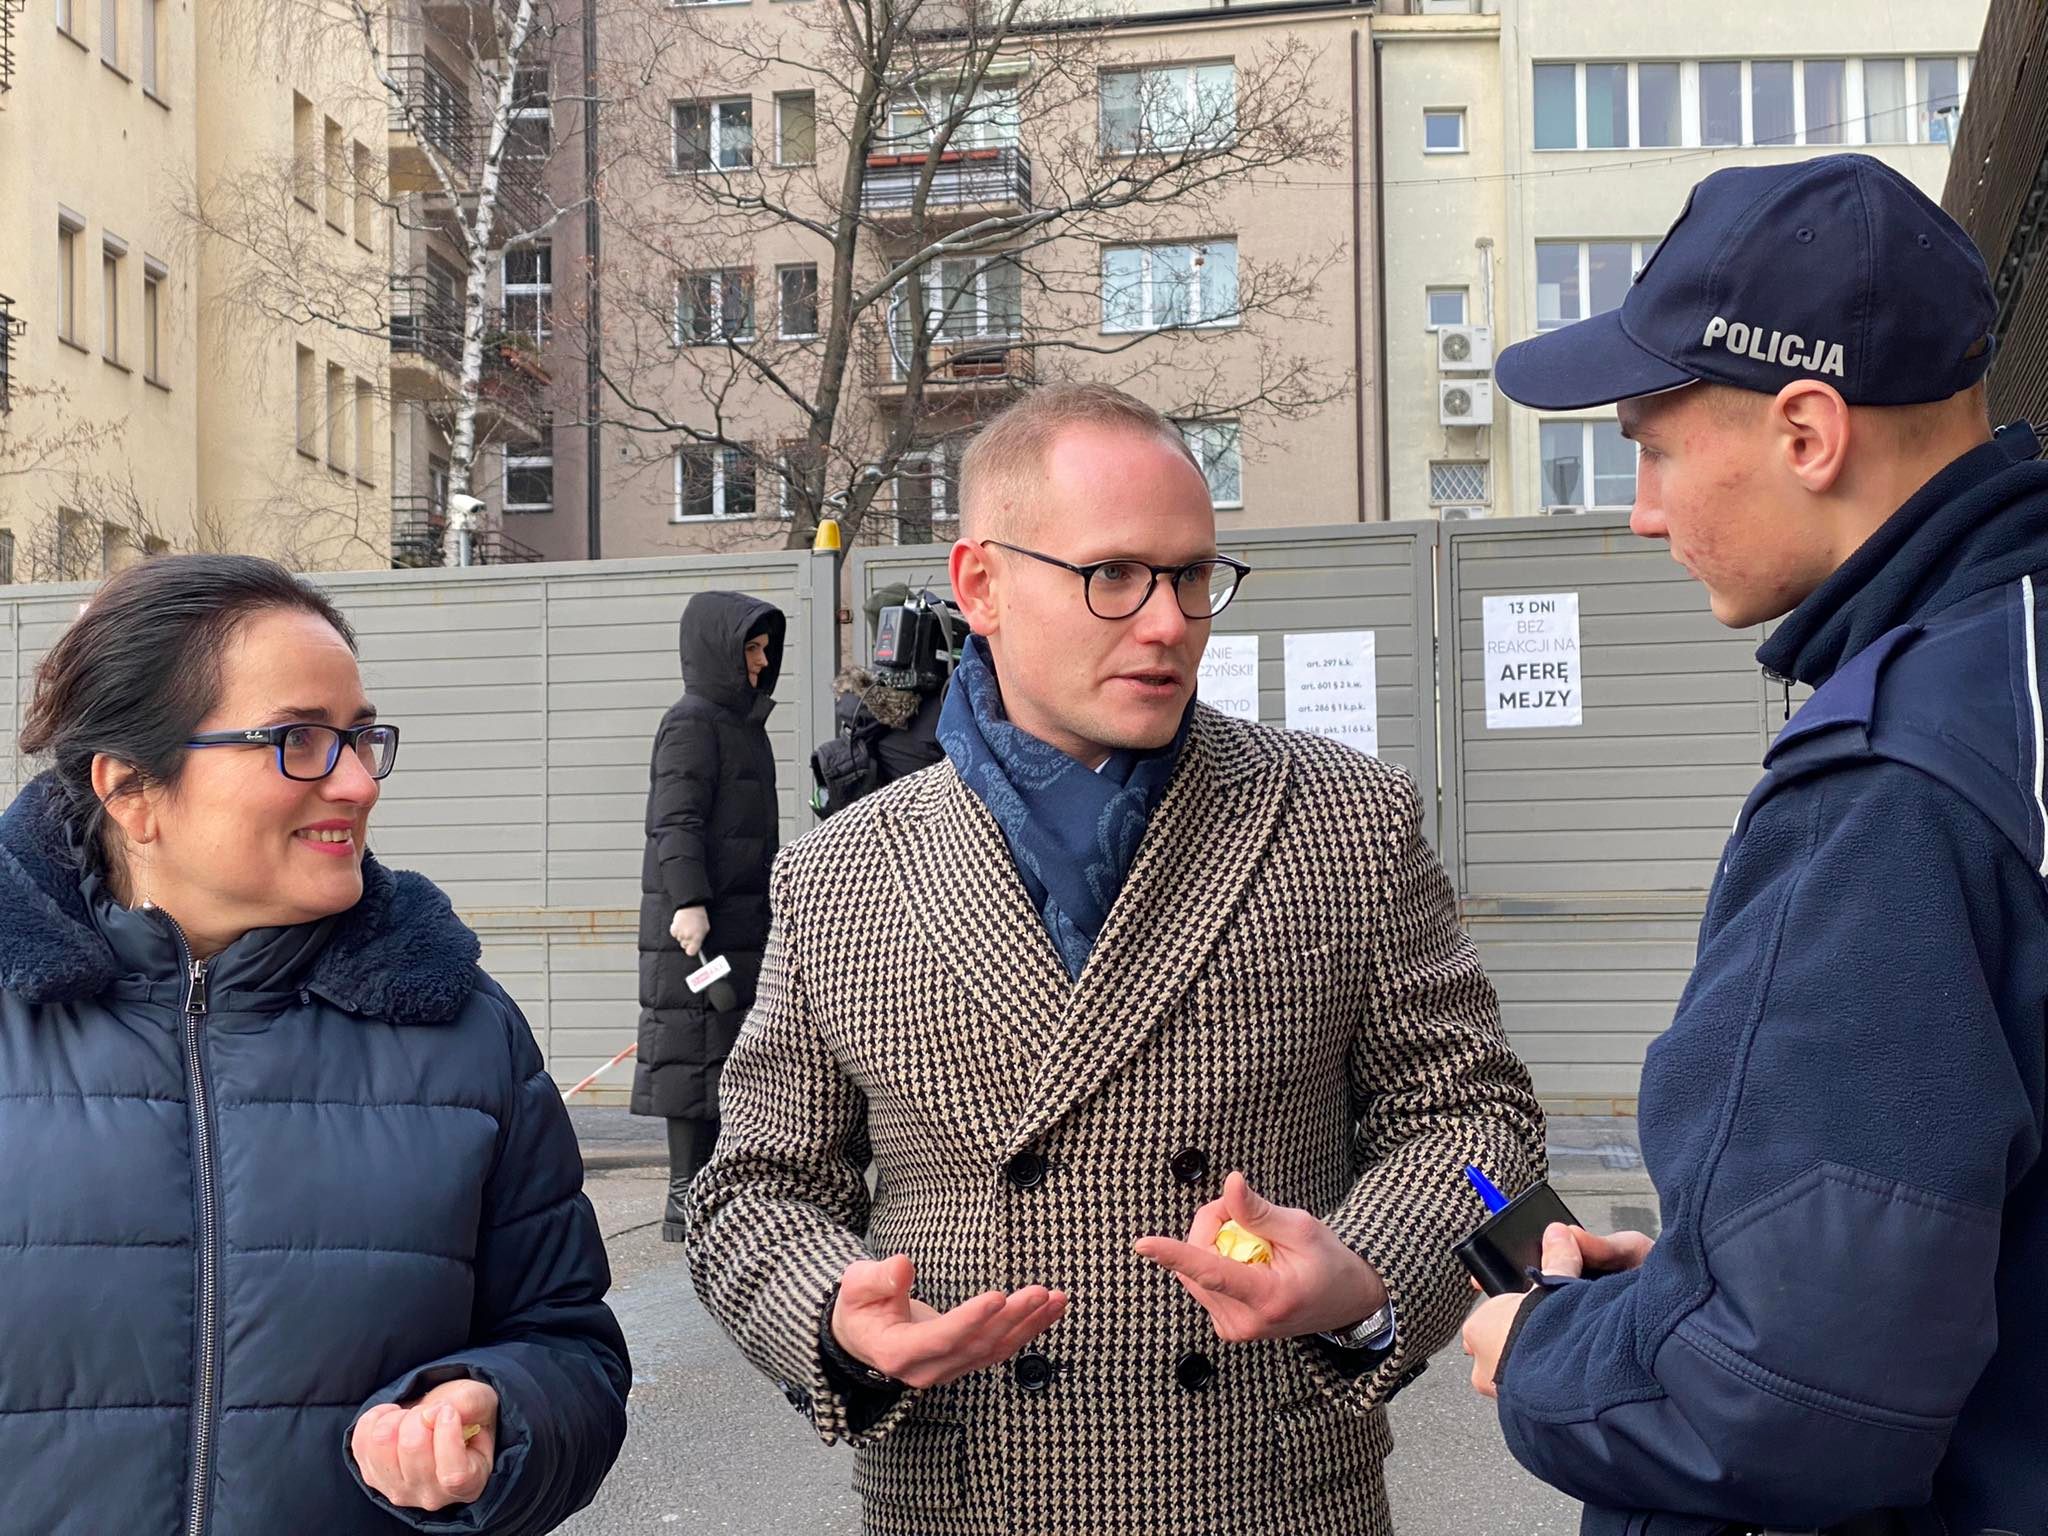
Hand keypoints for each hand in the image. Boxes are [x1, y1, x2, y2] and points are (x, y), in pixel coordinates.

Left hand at [350, 1379, 497, 1511]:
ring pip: (382, 1443)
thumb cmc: (469, 1416)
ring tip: (410, 1415)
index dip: (447, 1435)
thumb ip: (467, 1404)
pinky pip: (361, 1442)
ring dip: (396, 1417)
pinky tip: (393, 1415)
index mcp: (469, 1483)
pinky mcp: (374, 1478)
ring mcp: (399, 1490)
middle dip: (419, 1415)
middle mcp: (432, 1495)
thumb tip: (430, 1414)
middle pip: (412, 1447)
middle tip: (429, 1410)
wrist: (442, 1425)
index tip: (448, 1410)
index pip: (452, 1474)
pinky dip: (375, 1418)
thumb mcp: (482, 1402)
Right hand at [670, 906, 708, 955]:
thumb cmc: (700, 917)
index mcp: (696, 938)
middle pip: (684, 946)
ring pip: (679, 940)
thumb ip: (701, 939)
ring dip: (682, 935)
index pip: (691, 952)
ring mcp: (680, 933)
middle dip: (687, 941)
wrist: (691, 906)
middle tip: (691, 933)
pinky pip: (675, 935)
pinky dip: (677, 931)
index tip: (692, 947)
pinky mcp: (673, 929)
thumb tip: (697, 947)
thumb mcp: (705, 929)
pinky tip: (681, 925)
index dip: (691, 950)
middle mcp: (687, 937)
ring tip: (687, 926)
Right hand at [830, 1253, 1066, 1389]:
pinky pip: (1001, 1348)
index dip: (971, 1319)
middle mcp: (927, 1369)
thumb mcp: (856, 1287)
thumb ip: (877, 1279)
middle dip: (1013, 1318)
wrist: (861, 1336)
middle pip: (977, 1345)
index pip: (942, 1338)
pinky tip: (1050, 1310)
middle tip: (1040, 1292)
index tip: (998, 1296)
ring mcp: (949, 1369)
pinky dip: (1029, 1329)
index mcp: (897, 1353)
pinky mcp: (965, 1361)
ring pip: (996, 1350)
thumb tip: (902, 1266)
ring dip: (1029, 1325)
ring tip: (1056, 1299)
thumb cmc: (860, 1307)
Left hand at [1133, 1171, 1387, 1341]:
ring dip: (1213, 1243)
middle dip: (1212, 1225)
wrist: (1345, 1304)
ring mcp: (1233, 1329)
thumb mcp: (1302, 1228)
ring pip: (1195, 1271)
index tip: (1144, 1245)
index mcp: (1269, 1297)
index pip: (1212, 1272)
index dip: (1175, 1254)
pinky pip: (1202, 1282)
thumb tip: (1229, 1183)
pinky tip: (1246, 1261)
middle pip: (1199, 1261)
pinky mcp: (1226, 1328)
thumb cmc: (1329, 1263)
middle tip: (1242, 1210)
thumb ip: (1258, 1211)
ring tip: (1252, 1240)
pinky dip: (1216, 1262)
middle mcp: (1245, 1321)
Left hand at [1460, 1223, 1653, 1398]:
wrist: (1565, 1381)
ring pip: (1508, 1377)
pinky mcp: (1517, 1415)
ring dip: (1528, 1372)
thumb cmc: (1549, 1329)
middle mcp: (1480, 1362)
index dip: (1511, 1316)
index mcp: (1478, 1328)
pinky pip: (1525, 1401)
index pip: (1487, 1320)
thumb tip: (1557, 1232)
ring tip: (1558, 1365)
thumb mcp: (1553, 1285)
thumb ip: (1556, 1259)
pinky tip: (1560, 1388)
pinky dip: (1540, 1394)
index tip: (1528, 1316)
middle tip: (1546, 1340)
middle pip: (1495, 1350)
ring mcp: (1496, 1393)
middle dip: (1516, 1346)